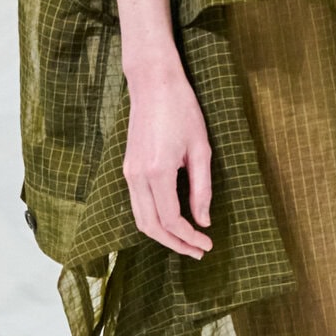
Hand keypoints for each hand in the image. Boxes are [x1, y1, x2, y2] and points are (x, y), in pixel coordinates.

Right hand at [123, 57, 212, 256]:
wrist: (153, 83)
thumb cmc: (182, 110)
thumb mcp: (201, 149)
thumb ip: (201, 189)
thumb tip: (203, 221)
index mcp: (157, 172)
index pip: (171, 220)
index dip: (190, 237)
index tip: (207, 244)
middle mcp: (137, 176)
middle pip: (150, 227)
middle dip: (174, 244)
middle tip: (198, 252)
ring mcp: (129, 172)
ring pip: (140, 219)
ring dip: (162, 235)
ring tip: (186, 242)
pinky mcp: (128, 168)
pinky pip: (137, 205)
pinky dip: (153, 220)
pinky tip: (172, 222)